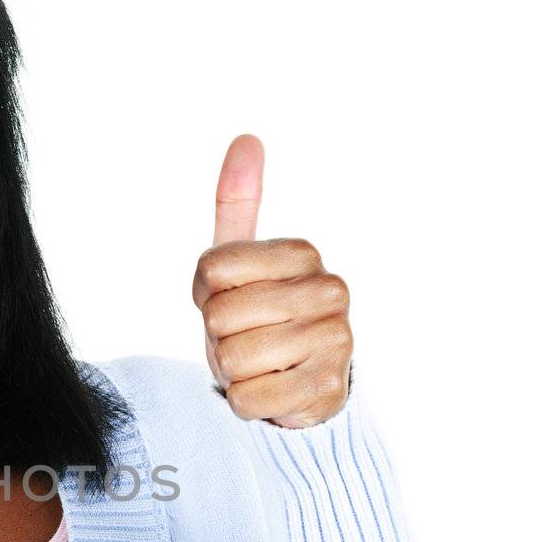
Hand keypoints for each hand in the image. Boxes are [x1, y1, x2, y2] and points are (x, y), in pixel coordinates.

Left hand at [191, 134, 353, 428]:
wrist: (299, 385)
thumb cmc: (260, 318)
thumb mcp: (240, 261)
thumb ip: (238, 204)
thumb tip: (247, 139)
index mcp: (302, 253)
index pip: (212, 269)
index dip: (206, 293)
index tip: (230, 298)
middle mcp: (329, 290)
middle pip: (220, 315)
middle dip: (219, 336)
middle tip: (245, 337)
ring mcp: (336, 340)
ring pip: (233, 358)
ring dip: (232, 371)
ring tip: (259, 364)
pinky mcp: (327, 388)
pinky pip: (250, 398)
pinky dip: (246, 401)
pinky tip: (271, 390)